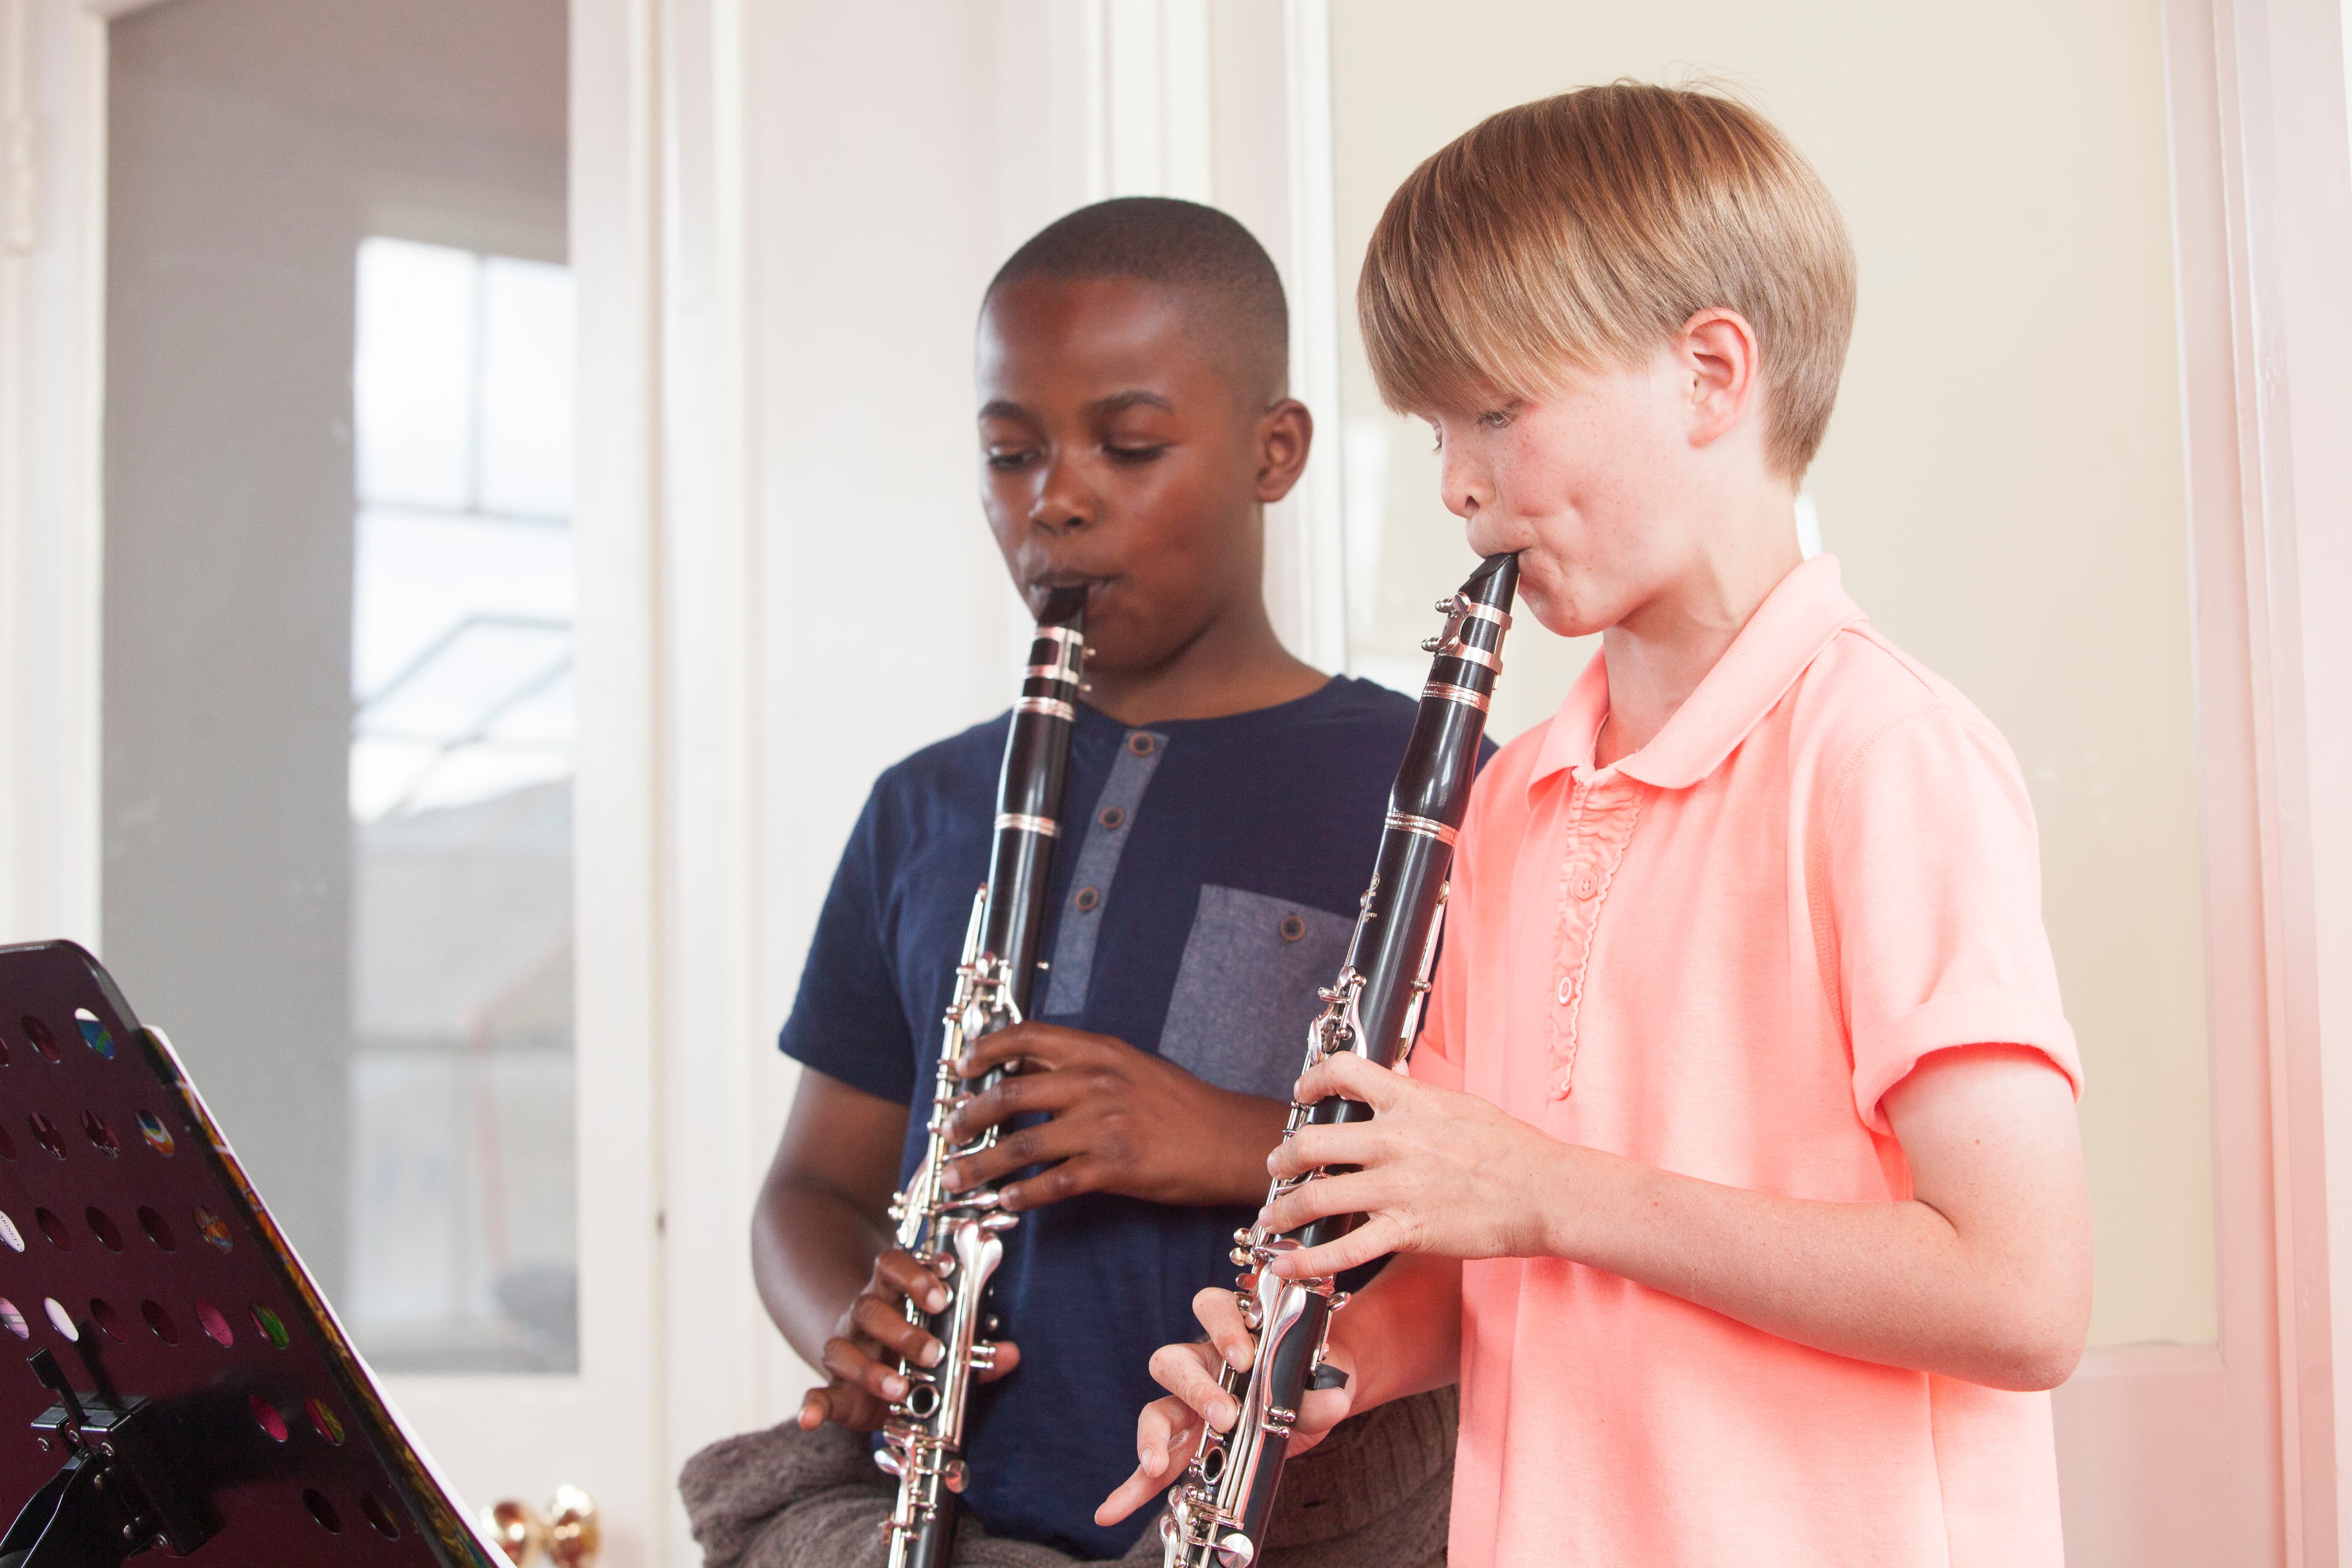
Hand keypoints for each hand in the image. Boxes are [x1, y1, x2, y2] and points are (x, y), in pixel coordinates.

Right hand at [795, 1247, 1022, 1431]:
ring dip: (870, 1370)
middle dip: (902, 1331)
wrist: (872, 1369)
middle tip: (934, 1353)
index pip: (890, 1265)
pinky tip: (808, 1418)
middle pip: (869, 1309)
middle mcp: (862, 1318)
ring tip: (899, 1388)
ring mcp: (844, 1351)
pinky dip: (811, 1406)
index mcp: (891, 1295)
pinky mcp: (834, 1389)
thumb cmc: (915, 1351)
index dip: (914, 1276)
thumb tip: (1011, 1354)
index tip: (941, 1296)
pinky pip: (816, 1393)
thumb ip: (975, 1352)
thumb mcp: (945, 1345)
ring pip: (843, 1349)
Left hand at [940, 1021, 1286, 1210]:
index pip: (1026, 1037)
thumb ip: (1082, 1065)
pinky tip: (1004, 1202)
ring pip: (1022, 1143)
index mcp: (1099, 1051)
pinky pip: (1052, 1182)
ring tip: (955, 1178)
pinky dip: (1021, 1194)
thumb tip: (1025, 1070)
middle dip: (968, 1118)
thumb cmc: (1181, 1105)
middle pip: (1010, 1093)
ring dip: (980, 1165)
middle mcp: (1096, 1082)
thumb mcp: (1131, 1066)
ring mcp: (1104, 1125)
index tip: (961, 1070)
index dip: (984, 1052)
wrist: (1230, 1139)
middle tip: (948, 1133)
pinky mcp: (1114, 1167)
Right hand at [1094, 1286, 1357, 1527]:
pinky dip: (1131, 1488)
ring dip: (1152, 1437)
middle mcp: (1202, 1365)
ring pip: (1155, 1408)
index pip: (1213, 1309)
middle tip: (1224, 1416)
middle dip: (1195, 1389)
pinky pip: (1150, 1464)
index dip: (1224, 1328)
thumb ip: (1323, 1392)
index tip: (1244, 1357)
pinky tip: (1113, 1511)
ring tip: (1155, 1466)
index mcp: (1233, 1336)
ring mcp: (1187, 1406)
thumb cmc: (1310, 1379)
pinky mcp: (1183, 1445)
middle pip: (1173, 1360)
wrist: (1311, 1403)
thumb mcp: (1321, 1383)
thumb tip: (1334, 1400)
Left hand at [1256, 1050, 1564, 1278]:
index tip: (1303, 1094)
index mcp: (1409, 1102)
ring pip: (1315, 1197)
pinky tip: (1288, 1265)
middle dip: (1284, 1157)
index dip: (1312, 1080)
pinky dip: (1308, 1261)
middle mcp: (1394, 1140)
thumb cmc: (1510, 1149)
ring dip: (1284, 1210)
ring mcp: (1397, 1187)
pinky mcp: (1407, 1230)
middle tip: (1278, 1165)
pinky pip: (1343, 1250)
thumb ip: (1416, 1098)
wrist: (1545, 1191)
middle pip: (1312, 1141)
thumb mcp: (1458, 1105)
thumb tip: (1391, 1086)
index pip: (1344, 1073)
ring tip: (1273, 1217)